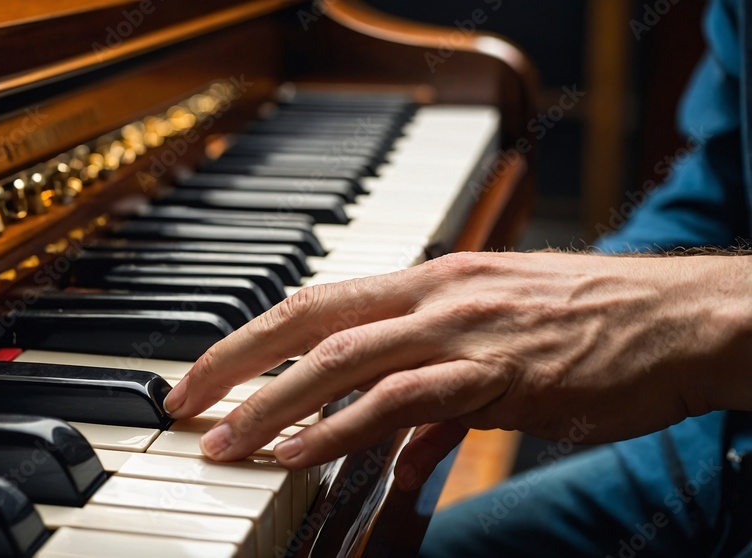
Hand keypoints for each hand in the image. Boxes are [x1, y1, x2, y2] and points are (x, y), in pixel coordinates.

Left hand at [162, 252, 751, 489]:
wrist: (682, 319)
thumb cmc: (595, 327)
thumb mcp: (500, 349)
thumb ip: (437, 403)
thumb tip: (398, 453)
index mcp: (430, 280)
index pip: (316, 299)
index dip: (251, 335)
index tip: (206, 374)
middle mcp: (435, 293)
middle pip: (307, 318)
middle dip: (234, 361)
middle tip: (181, 403)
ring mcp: (464, 329)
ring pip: (342, 359)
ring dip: (273, 404)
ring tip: (224, 444)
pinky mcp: (498, 372)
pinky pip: (403, 400)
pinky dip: (345, 427)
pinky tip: (303, 452)